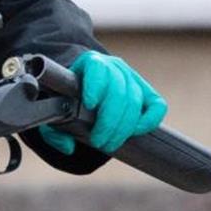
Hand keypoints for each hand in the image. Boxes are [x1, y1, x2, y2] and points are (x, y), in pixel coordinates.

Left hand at [39, 51, 167, 155]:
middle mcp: (114, 67)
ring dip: (123, 128)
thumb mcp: (55, 112)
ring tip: (110, 144)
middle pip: (118, 92)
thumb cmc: (69, 100)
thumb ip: (53, 130)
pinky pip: (157, 105)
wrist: (85, 88)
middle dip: (109, 122)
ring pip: (135, 101)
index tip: (89, 104)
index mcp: (90, 63)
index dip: (95, 86)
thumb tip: (68, 146)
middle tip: (99, 142)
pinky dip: (149, 121)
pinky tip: (135, 133)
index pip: (97, 69)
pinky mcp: (147, 92)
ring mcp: (132, 78)